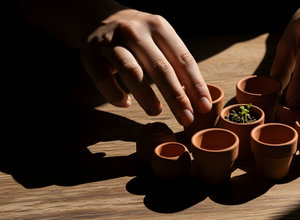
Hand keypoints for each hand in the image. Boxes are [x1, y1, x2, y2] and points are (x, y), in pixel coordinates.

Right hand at [80, 9, 211, 125]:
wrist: (96, 16)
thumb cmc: (137, 36)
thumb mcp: (158, 38)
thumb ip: (174, 62)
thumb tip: (197, 97)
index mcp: (159, 27)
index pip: (182, 59)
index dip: (195, 84)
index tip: (204, 106)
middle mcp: (136, 31)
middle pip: (160, 67)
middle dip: (176, 96)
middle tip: (186, 118)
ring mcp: (111, 41)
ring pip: (131, 71)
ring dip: (146, 95)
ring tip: (156, 112)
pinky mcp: (90, 54)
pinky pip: (103, 79)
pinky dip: (114, 95)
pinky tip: (125, 103)